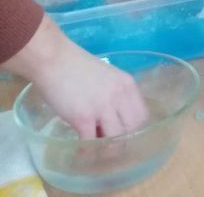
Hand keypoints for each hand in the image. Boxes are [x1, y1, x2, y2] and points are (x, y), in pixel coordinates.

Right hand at [5, 16, 147, 137]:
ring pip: (115, 138)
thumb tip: (114, 121)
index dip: (133, 128)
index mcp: (127, 84)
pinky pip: (90, 142)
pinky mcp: (83, 117)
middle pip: (132, 129)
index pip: (142, 115)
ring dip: (106, 146)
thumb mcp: (107, 77)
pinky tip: (81, 149)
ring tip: (96, 146)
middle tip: (108, 142)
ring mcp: (102, 107)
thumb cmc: (78, 67)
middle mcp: (119, 95)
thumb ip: (115, 95)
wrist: (55, 60)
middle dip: (121, 139)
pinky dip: (86, 150)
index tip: (122, 133)